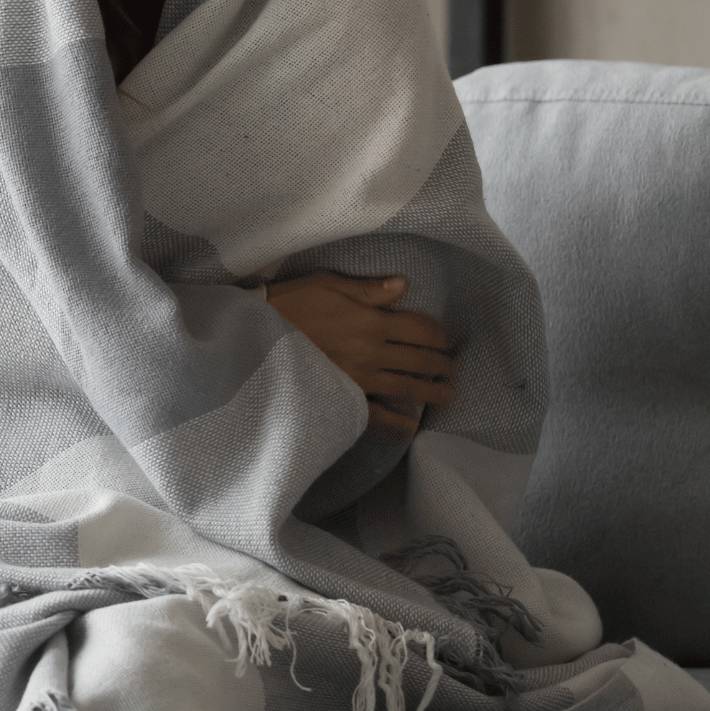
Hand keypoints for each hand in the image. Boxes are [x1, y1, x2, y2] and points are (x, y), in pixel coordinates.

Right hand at [267, 272, 454, 438]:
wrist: (255, 334)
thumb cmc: (289, 304)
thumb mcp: (328, 284)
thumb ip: (369, 289)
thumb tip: (404, 285)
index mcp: (370, 322)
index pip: (420, 329)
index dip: (440, 334)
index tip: (448, 338)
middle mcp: (371, 353)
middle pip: (420, 360)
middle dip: (443, 363)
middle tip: (454, 367)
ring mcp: (358, 379)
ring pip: (407, 388)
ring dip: (432, 392)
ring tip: (446, 394)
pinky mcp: (342, 396)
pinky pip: (375, 415)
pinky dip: (395, 423)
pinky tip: (409, 426)